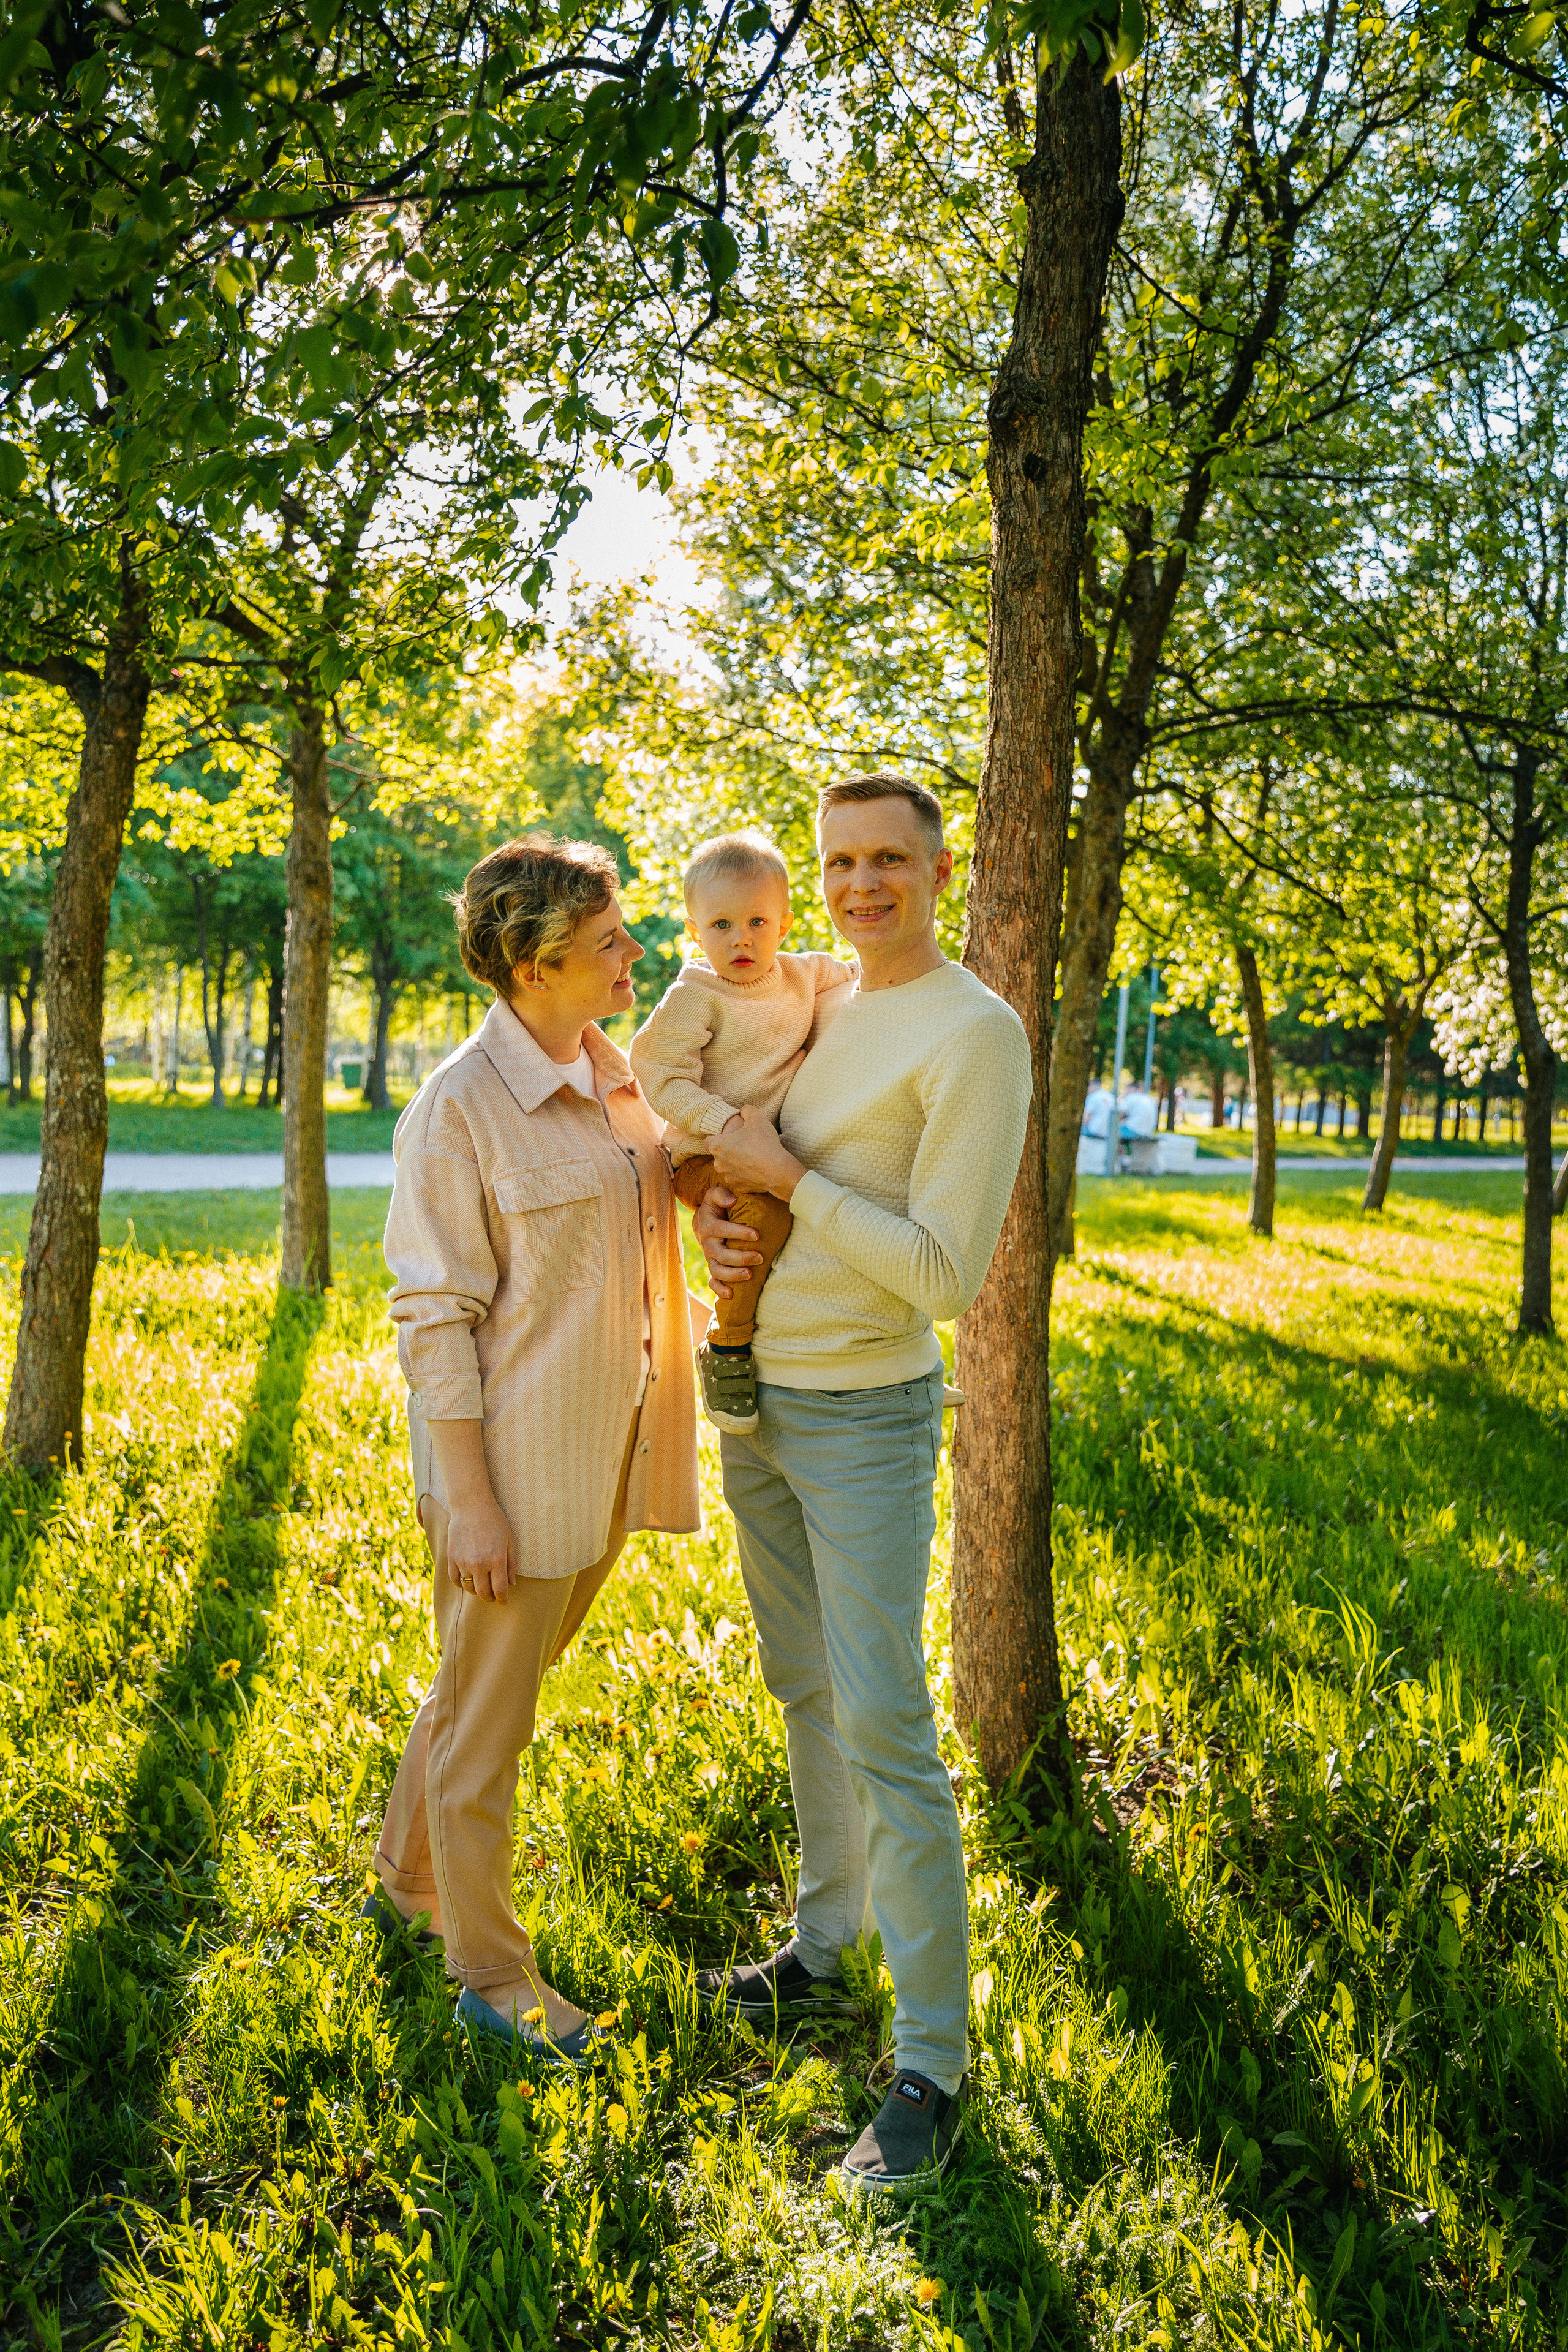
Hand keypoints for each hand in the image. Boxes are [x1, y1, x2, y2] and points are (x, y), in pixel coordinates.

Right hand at [446, 1491, 515, 1603]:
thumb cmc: (494, 1521)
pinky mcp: (451, 1558)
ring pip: (469, 1589)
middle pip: (484, 1594)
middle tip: (493, 1595)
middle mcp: (479, 1564)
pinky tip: (468, 1578)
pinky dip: (462, 1583)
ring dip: (476, 1591)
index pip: (499, 1590)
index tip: (504, 1601)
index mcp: (497, 1560)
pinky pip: (455, 1580)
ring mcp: (463, 1562)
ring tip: (481, 1586)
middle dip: (490, 1598)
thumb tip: (511, 1584)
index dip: (503, 1599)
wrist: (471, 1505)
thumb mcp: (509, 1540)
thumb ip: (511, 1564)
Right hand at [693, 1184, 760, 1302]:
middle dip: (740, 1258)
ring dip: (732, 1275)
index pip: (722, 1230)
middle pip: (721, 1255)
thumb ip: (721, 1194)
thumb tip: (732, 1200)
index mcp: (707, 1225)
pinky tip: (731, 1295)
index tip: (757, 1235)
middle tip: (760, 1257)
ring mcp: (710, 1257)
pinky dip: (719, 1290)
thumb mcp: (714, 1194)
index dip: (738, 1233)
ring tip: (749, 1274)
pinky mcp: (713, 1266)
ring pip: (717, 1271)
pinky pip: (712, 1281)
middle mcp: (707, 1244)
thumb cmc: (715, 1205)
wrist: (703, 1218)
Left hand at [708, 1103, 805, 1199]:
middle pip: (718, 1154)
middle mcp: (718, 1164)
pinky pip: (740, 1178)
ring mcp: (728, 1177)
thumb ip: (747, 1110)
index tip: (727, 1135)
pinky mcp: (739, 1187)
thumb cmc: (764, 1144)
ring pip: (728, 1167)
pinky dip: (746, 1174)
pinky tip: (757, 1169)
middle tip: (744, 1144)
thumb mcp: (757, 1118)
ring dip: (736, 1163)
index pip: (707, 1140)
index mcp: (717, 1146)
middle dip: (728, 1149)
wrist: (778, 1171)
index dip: (716, 1136)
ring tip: (752, 1157)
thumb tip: (743, 1111)